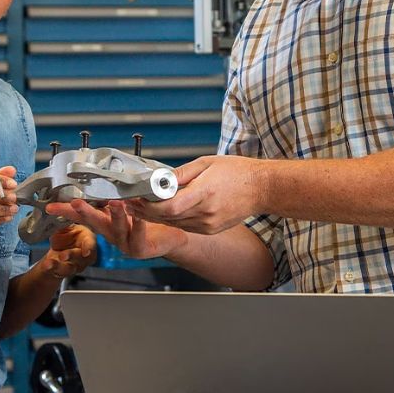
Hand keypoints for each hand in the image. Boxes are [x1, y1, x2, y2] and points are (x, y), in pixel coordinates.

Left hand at [39, 224, 96, 277]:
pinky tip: (47, 265)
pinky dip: (51, 268)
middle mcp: (85, 254)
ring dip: (59, 265)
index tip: (86, 252)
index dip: (89, 246)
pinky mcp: (64, 272)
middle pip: (81, 257)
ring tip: (50, 263)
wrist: (58, 249)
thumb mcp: (66, 225)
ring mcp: (76, 265)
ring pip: (69, 267)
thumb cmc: (68, 235)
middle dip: (72, 256)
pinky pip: (58, 271)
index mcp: (88, 238)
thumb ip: (63, 221)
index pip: (91, 242)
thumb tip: (56, 212)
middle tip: (63, 255)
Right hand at [45, 199, 186, 259]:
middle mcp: (111, 232)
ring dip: (115, 215)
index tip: (51, 206)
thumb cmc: (149, 219)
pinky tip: (140, 218)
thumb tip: (101, 174)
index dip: (66, 211)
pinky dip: (139, 226)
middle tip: (76, 203)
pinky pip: (138, 237)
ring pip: (116, 228)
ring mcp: (124, 242)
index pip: (82, 214)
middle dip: (84, 212)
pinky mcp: (139, 248)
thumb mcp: (128, 204)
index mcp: (105, 221)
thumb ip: (114, 194)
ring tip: (116, 203)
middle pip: (95, 222)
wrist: (169, 238)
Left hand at [125, 155, 269, 234]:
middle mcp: (206, 213)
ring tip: (141, 207)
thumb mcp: (206, 163)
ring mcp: (209, 224)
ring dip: (156, 217)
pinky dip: (172, 219)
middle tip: (132, 203)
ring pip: (174, 224)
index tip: (138, 197)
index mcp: (204, 193)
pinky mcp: (211, 229)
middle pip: (168, 217)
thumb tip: (160, 178)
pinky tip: (164, 212)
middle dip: (146, 211)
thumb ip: (181, 173)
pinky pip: (185, 226)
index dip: (150, 205)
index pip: (170, 206)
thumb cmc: (238, 172)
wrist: (261, 188)